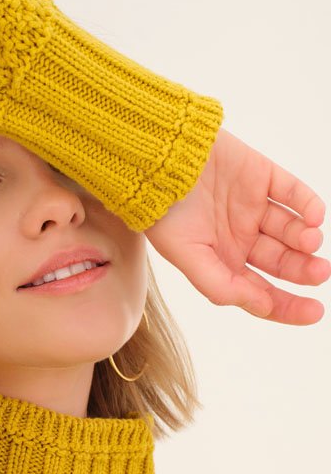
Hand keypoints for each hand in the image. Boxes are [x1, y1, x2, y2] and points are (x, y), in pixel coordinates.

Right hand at [145, 128, 329, 323]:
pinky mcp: (262, 176)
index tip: (314, 311)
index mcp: (222, 261)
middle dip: (303, 270)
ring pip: (291, 229)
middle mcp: (241, 237)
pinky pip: (293, 192)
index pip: (261, 291)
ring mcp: (253, 206)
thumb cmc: (163, 212)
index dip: (287, 305)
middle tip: (320, 272)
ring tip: (311, 240)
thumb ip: (221, 286)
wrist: (158, 162)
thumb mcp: (186, 258)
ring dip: (306, 238)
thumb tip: (262, 305)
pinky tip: (314, 217)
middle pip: (282, 262)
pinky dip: (308, 204)